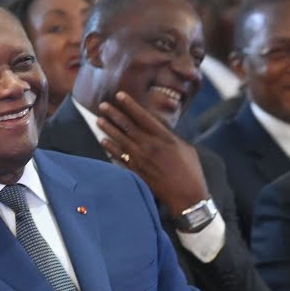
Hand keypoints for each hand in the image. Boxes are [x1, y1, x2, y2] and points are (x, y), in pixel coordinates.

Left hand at [95, 92, 208, 213]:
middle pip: (128, 126)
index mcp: (164, 137)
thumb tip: (159, 129)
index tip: (120, 95)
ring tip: (99, 120)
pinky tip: (103, 141)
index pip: (143, 116)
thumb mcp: (185, 147)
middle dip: (114, 114)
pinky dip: (111, 148)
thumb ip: (170, 136)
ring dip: (109, 129)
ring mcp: (142, 159)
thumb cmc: (191, 171)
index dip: (130, 105)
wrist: (187, 195)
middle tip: (103, 105)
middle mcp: (150, 146)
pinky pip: (120, 157)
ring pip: (121, 140)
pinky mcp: (137, 171)